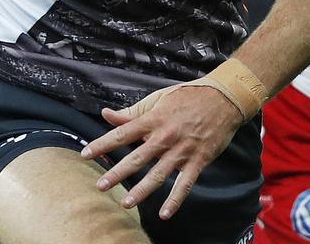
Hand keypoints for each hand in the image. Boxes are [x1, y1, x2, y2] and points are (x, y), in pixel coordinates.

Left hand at [81, 82, 243, 219]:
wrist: (223, 98)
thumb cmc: (188, 97)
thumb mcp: (159, 99)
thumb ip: (132, 111)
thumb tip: (106, 114)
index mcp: (154, 119)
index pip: (123, 133)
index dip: (103, 144)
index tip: (86, 154)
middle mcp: (166, 136)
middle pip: (138, 157)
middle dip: (118, 173)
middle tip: (101, 185)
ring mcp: (182, 150)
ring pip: (159, 173)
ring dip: (142, 189)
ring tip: (127, 203)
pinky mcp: (198, 159)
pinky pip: (185, 183)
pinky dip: (175, 199)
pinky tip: (164, 213)